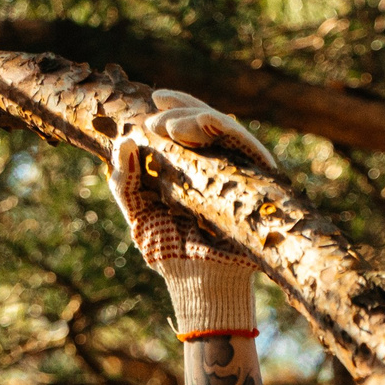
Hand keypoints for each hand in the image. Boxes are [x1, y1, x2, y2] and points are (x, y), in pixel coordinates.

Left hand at [107, 90, 272, 275]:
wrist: (198, 285)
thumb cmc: (171, 252)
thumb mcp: (139, 213)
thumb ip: (126, 182)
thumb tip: (124, 143)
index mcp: (196, 168)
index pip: (190, 127)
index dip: (176, 108)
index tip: (154, 100)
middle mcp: (223, 166)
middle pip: (209, 122)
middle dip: (181, 112)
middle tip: (154, 121)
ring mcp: (243, 173)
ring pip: (226, 128)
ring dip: (196, 118)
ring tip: (168, 127)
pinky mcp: (260, 182)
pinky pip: (247, 147)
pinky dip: (227, 130)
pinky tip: (205, 124)